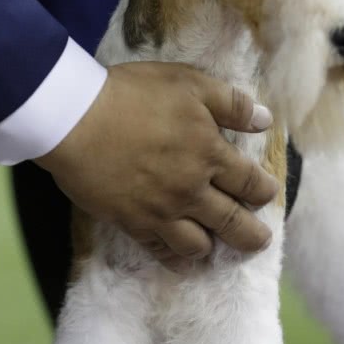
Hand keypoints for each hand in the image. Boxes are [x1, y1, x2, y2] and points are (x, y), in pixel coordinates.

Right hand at [34, 61, 277, 269]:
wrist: (75, 119)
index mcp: (210, 154)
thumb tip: (265, 120)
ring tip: (216, 247)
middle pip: (233, 223)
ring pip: (199, 244)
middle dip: (252, 235)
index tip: (267, 195)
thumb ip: (231, 103)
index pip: (250, 183)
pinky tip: (182, 260)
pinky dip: (176, 259)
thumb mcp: (188, 83)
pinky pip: (161, 251)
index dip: (264, 191)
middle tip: (261, 241)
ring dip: (213, 247)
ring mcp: (162, 211)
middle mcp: (192, 190)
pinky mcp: (133, 223)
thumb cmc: (132, 95)